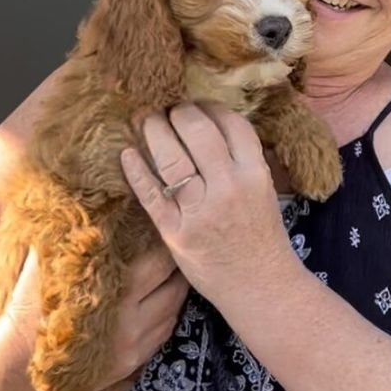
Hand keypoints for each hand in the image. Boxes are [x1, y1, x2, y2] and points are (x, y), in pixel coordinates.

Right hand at [0, 242, 188, 390]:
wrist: (9, 365)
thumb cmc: (25, 310)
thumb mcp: (41, 268)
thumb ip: (63, 239)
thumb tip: (73, 202)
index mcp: (115, 296)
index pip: (159, 262)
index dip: (164, 243)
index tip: (164, 227)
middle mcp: (131, 325)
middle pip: (174, 287)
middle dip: (176, 266)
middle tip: (176, 246)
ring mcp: (133, 349)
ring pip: (173, 312)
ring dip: (174, 290)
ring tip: (172, 270)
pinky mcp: (129, 366)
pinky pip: (162, 335)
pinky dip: (167, 314)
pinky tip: (160, 300)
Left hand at [120, 103, 297, 309]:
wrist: (260, 286)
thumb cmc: (262, 236)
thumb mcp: (263, 191)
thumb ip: (241, 161)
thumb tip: (211, 125)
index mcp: (255, 174)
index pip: (230, 124)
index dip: (210, 107)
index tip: (197, 104)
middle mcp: (228, 187)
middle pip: (197, 131)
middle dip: (179, 113)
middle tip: (169, 109)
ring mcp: (200, 210)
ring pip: (171, 158)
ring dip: (154, 132)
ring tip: (147, 121)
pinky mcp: (175, 232)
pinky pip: (150, 194)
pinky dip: (136, 171)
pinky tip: (127, 154)